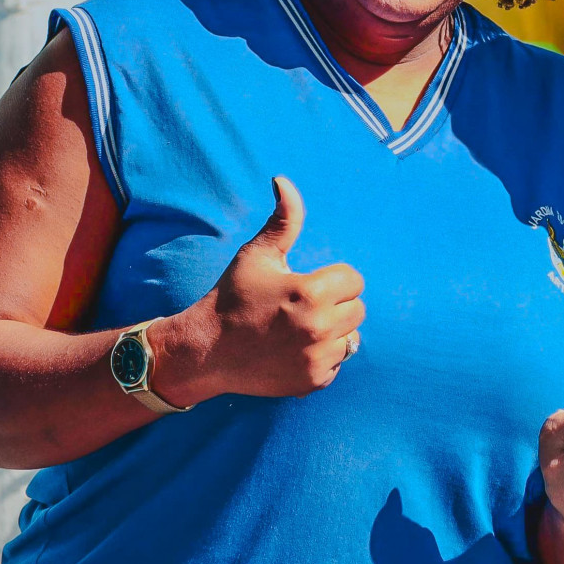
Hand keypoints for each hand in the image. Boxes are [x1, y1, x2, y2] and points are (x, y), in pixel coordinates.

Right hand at [156, 176, 364, 403]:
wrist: (206, 350)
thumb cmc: (233, 297)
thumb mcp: (257, 255)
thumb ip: (283, 220)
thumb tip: (283, 181)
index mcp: (311, 292)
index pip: (354, 280)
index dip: (333, 280)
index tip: (308, 284)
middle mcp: (319, 327)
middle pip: (358, 309)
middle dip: (336, 305)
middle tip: (303, 307)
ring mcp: (317, 358)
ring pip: (351, 338)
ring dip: (332, 332)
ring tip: (299, 329)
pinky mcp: (313, 382)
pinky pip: (337, 364)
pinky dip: (322, 358)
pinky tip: (294, 351)